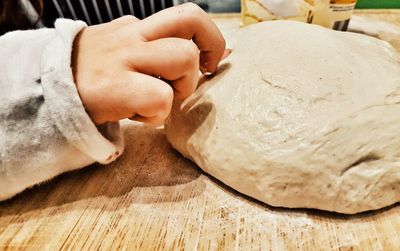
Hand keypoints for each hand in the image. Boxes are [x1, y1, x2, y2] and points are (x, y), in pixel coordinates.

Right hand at [72, 3, 227, 124]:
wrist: (45, 93)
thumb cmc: (93, 77)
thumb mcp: (124, 50)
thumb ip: (162, 46)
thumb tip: (221, 52)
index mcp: (135, 27)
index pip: (186, 16)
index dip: (210, 38)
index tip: (210, 62)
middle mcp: (132, 36)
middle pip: (192, 21)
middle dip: (204, 56)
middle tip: (188, 80)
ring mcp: (123, 58)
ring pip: (183, 57)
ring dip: (181, 87)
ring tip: (157, 99)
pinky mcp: (115, 88)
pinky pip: (161, 98)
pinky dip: (156, 115)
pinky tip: (136, 115)